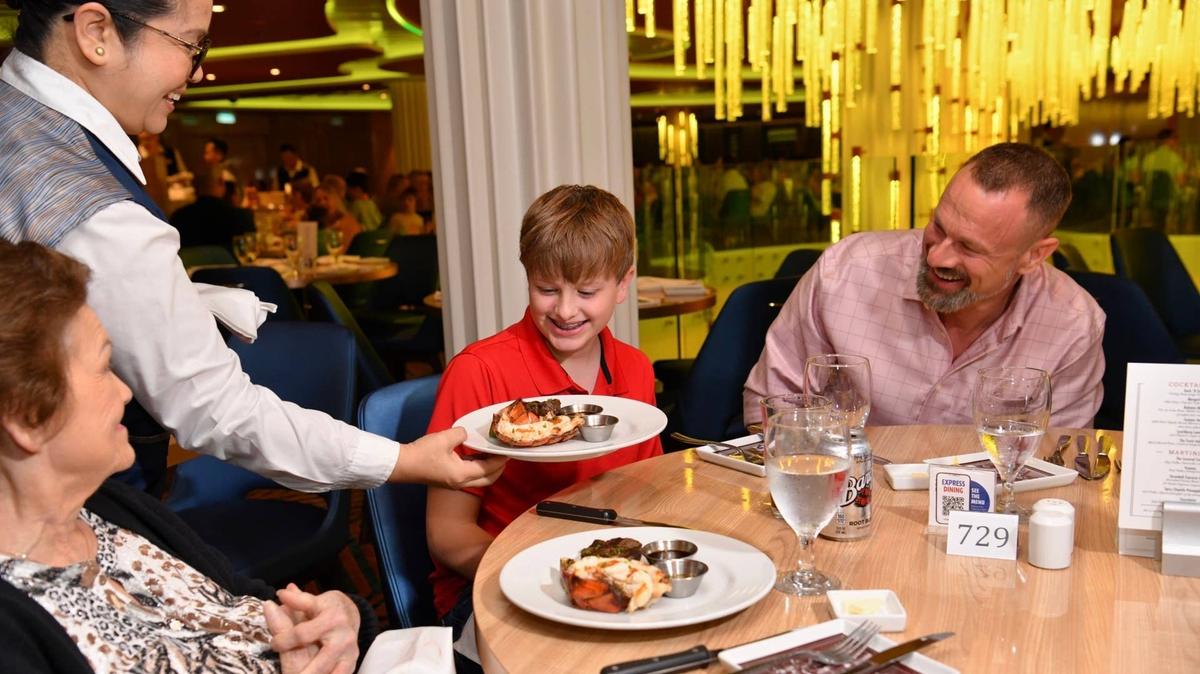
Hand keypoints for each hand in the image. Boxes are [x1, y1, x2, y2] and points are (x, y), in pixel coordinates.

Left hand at [269, 585, 359, 673]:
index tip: (274, 645)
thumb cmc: (327, 607)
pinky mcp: (351, 663)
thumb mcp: (313, 601)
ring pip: (332, 673)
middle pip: (319, 664)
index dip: (284, 641)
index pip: (302, 634)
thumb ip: (297, 600)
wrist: (351, 614)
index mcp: (331, 619)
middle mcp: (343, 637)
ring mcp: (348, 652)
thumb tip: (281, 593)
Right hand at [389, 426, 507, 488]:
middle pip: (488, 479)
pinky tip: (479, 455)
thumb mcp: (444, 438)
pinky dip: (478, 467)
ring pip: (480, 479)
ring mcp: (454, 483)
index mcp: (462, 474)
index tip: (509, 450)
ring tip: (495, 453)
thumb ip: (461, 434)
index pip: (489, 468)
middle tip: (506, 455)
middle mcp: (461, 482)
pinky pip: (470, 475)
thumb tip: (466, 433)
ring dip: (489, 468)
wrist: (401, 465)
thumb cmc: (422, 453)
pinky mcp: (448, 480)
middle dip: (500, 468)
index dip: (501, 459)